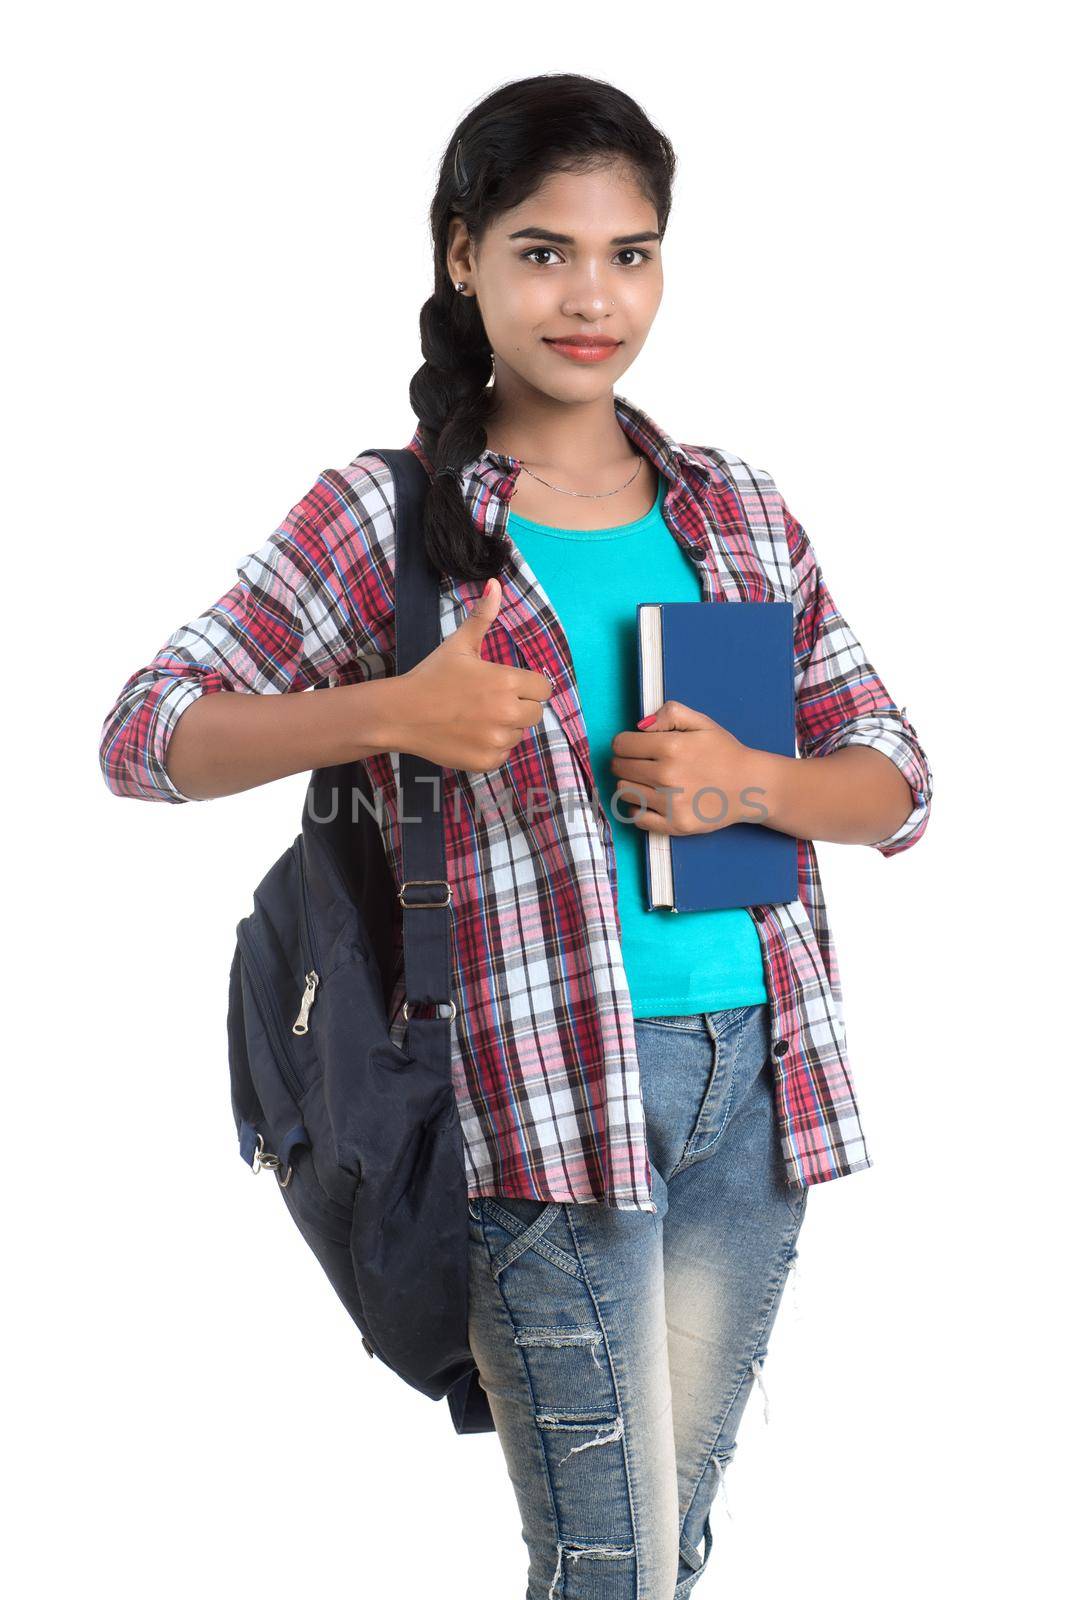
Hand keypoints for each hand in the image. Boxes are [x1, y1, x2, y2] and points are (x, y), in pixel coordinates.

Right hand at [391, 578, 552, 771]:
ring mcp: (498, 740)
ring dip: (505, 727)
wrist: (401, 714)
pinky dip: (491, 747)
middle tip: (489, 702)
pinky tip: (470, 734)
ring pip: (519, 734)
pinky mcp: (487, 761)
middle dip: (518, 707)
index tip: (507, 686)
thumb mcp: (459, 645)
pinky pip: (503, 754)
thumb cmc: (432, 676)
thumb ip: (483, 616)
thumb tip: (496, 584)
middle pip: (535, 713)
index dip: (528, 686)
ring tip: (476, 717)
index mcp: (507, 682)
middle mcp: (507, 713)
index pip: (543, 689)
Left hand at [609, 700, 772, 834]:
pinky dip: (637, 809)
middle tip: (641, 764)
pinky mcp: (674, 825)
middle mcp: (666, 776)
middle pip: (619, 768)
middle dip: (625, 762)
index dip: (625, 743)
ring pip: (623, 792)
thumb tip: (639, 726)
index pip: (621, 744)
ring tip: (647, 781)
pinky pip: (636, 818)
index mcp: (670, 747)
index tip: (634, 746)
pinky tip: (650, 801)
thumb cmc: (724, 753)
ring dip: (630, 784)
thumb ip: (669, 714)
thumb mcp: (702, 722)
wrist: (751, 786)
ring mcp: (670, 803)